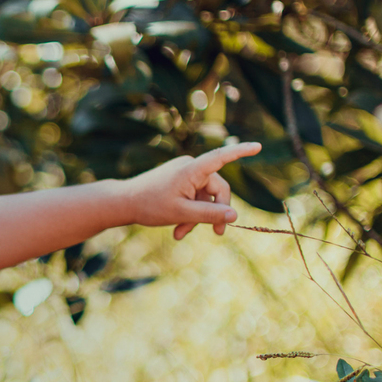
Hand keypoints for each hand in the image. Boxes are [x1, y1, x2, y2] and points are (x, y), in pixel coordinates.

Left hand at [122, 142, 261, 239]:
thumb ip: (210, 214)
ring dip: (197, 217)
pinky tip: (178, 230)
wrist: (123, 203)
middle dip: (214, 212)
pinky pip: (193, 198)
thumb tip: (234, 215)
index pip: (221, 157)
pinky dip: (189, 213)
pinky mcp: (179, 182)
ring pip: (204, 198)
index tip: (258, 146)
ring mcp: (184, 174)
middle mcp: (190, 167)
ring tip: (181, 234)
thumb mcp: (182, 213)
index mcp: (192, 169)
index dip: (240, 152)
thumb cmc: (150, 205)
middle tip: (217, 234)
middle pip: (217, 190)